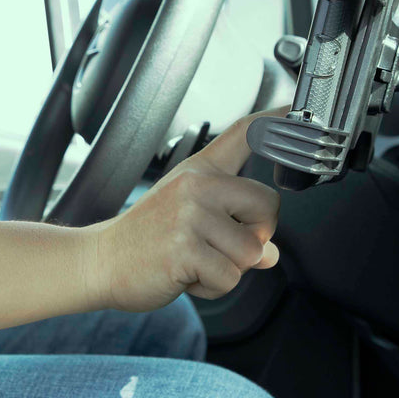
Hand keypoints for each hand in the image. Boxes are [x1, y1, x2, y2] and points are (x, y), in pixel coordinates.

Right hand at [93, 111, 281, 311]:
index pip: (243, 134)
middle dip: (256, 236)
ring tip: (196, 260)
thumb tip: (270, 254)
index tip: (297, 110)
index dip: (275, 120)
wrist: (101, 260)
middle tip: (219, 244)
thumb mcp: (188, 215)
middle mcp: (197, 185)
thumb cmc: (146, 237)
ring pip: (252, 252)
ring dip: (230, 268)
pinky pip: (230, 278)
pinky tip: (187, 275)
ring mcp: (190, 216)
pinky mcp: (184, 250)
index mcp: (200, 170)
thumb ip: (235, 227)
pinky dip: (213, 287)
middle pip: (268, 207)